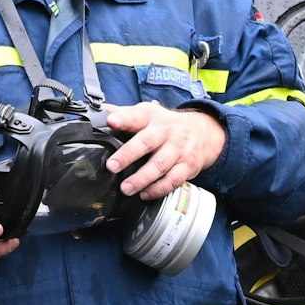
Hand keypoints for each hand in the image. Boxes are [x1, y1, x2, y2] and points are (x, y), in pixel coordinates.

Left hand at [104, 102, 226, 201]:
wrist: (203, 132)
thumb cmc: (166, 125)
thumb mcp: (147, 113)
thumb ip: (124, 114)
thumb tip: (100, 110)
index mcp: (151, 117)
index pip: (136, 115)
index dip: (123, 118)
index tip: (110, 121)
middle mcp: (166, 132)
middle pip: (147, 142)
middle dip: (128, 154)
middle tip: (112, 166)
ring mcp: (178, 149)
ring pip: (160, 165)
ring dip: (142, 178)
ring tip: (126, 188)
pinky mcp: (188, 166)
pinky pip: (173, 180)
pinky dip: (159, 189)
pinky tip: (145, 194)